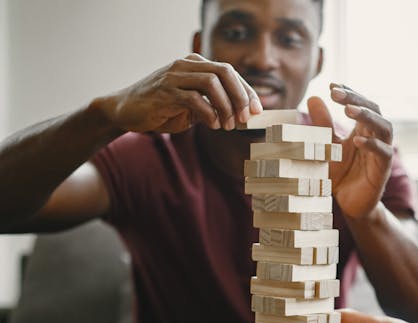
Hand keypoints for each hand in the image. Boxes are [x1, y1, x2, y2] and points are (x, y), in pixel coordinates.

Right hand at [95, 53, 262, 133]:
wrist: (124, 111)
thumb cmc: (161, 109)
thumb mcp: (192, 107)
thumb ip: (213, 106)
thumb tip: (241, 114)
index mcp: (195, 65)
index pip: (230, 72)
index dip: (247, 91)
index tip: (257, 111)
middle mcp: (186, 65)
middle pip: (225, 72)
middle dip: (241, 96)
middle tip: (245, 118)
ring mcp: (174, 76)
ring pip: (212, 82)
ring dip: (226, 106)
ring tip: (228, 125)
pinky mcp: (164, 91)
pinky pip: (195, 98)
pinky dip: (209, 114)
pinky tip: (212, 125)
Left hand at [307, 84, 392, 218]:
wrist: (348, 204)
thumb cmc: (340, 174)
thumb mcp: (326, 147)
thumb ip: (322, 125)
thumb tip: (313, 97)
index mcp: (364, 128)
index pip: (362, 103)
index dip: (349, 92)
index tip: (331, 85)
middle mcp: (376, 136)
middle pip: (374, 109)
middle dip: (356, 99)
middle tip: (336, 93)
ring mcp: (382, 153)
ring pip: (384, 127)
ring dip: (368, 117)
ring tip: (349, 110)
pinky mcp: (382, 171)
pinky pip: (383, 154)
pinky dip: (372, 145)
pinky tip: (358, 140)